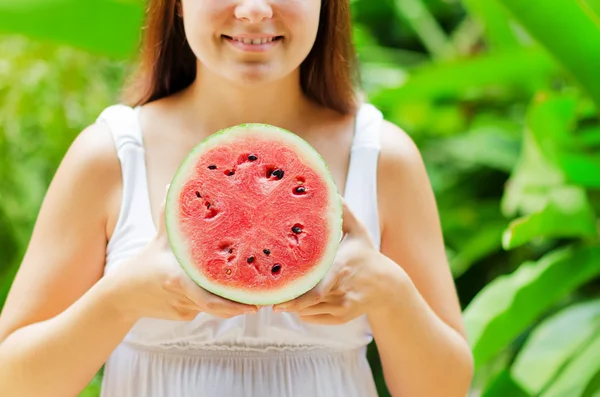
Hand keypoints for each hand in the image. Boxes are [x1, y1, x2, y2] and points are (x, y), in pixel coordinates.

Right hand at [106, 185, 257, 321]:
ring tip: (258, 297)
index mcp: (178, 279)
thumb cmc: (144, 263)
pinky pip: (206, 309)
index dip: (232, 303)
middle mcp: (184, 298)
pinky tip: (235, 297)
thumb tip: (174, 184)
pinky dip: (218, 303)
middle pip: (219, 306)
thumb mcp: (159, 238)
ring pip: (215, 308)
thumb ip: (170, 214)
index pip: (209, 297)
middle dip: (241, 305)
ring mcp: (185, 311)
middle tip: (264, 300)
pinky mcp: (185, 318)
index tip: (254, 302)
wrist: (122, 296)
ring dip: (233, 304)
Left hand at [272, 197, 395, 324]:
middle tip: (269, 300)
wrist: (388, 285)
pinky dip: (303, 312)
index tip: (276, 295)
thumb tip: (331, 190)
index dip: (296, 295)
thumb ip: (343, 212)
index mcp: (341, 267)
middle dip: (289, 301)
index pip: (317, 288)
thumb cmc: (366, 253)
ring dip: (293, 305)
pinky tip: (298, 302)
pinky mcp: (341, 318)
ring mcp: (342, 306)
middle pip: (308, 301)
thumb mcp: (358, 231)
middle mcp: (342, 290)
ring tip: (282, 293)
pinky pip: (313, 318)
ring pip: (308, 310)